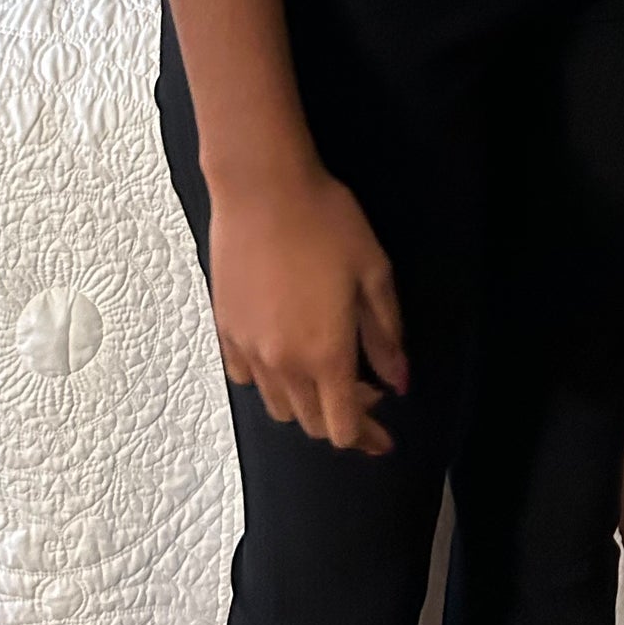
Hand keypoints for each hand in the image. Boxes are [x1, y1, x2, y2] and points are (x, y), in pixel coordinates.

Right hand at [207, 165, 408, 451]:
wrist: (262, 187)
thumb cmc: (325, 221)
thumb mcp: (373, 271)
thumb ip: (386, 333)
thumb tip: (399, 380)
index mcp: (326, 354)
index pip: (344, 427)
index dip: (368, 437)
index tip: (384, 435)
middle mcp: (283, 363)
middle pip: (312, 424)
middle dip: (343, 420)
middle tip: (367, 393)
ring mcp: (249, 349)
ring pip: (278, 406)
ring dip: (306, 404)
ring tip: (326, 373)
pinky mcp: (224, 329)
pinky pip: (246, 377)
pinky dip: (269, 381)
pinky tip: (284, 355)